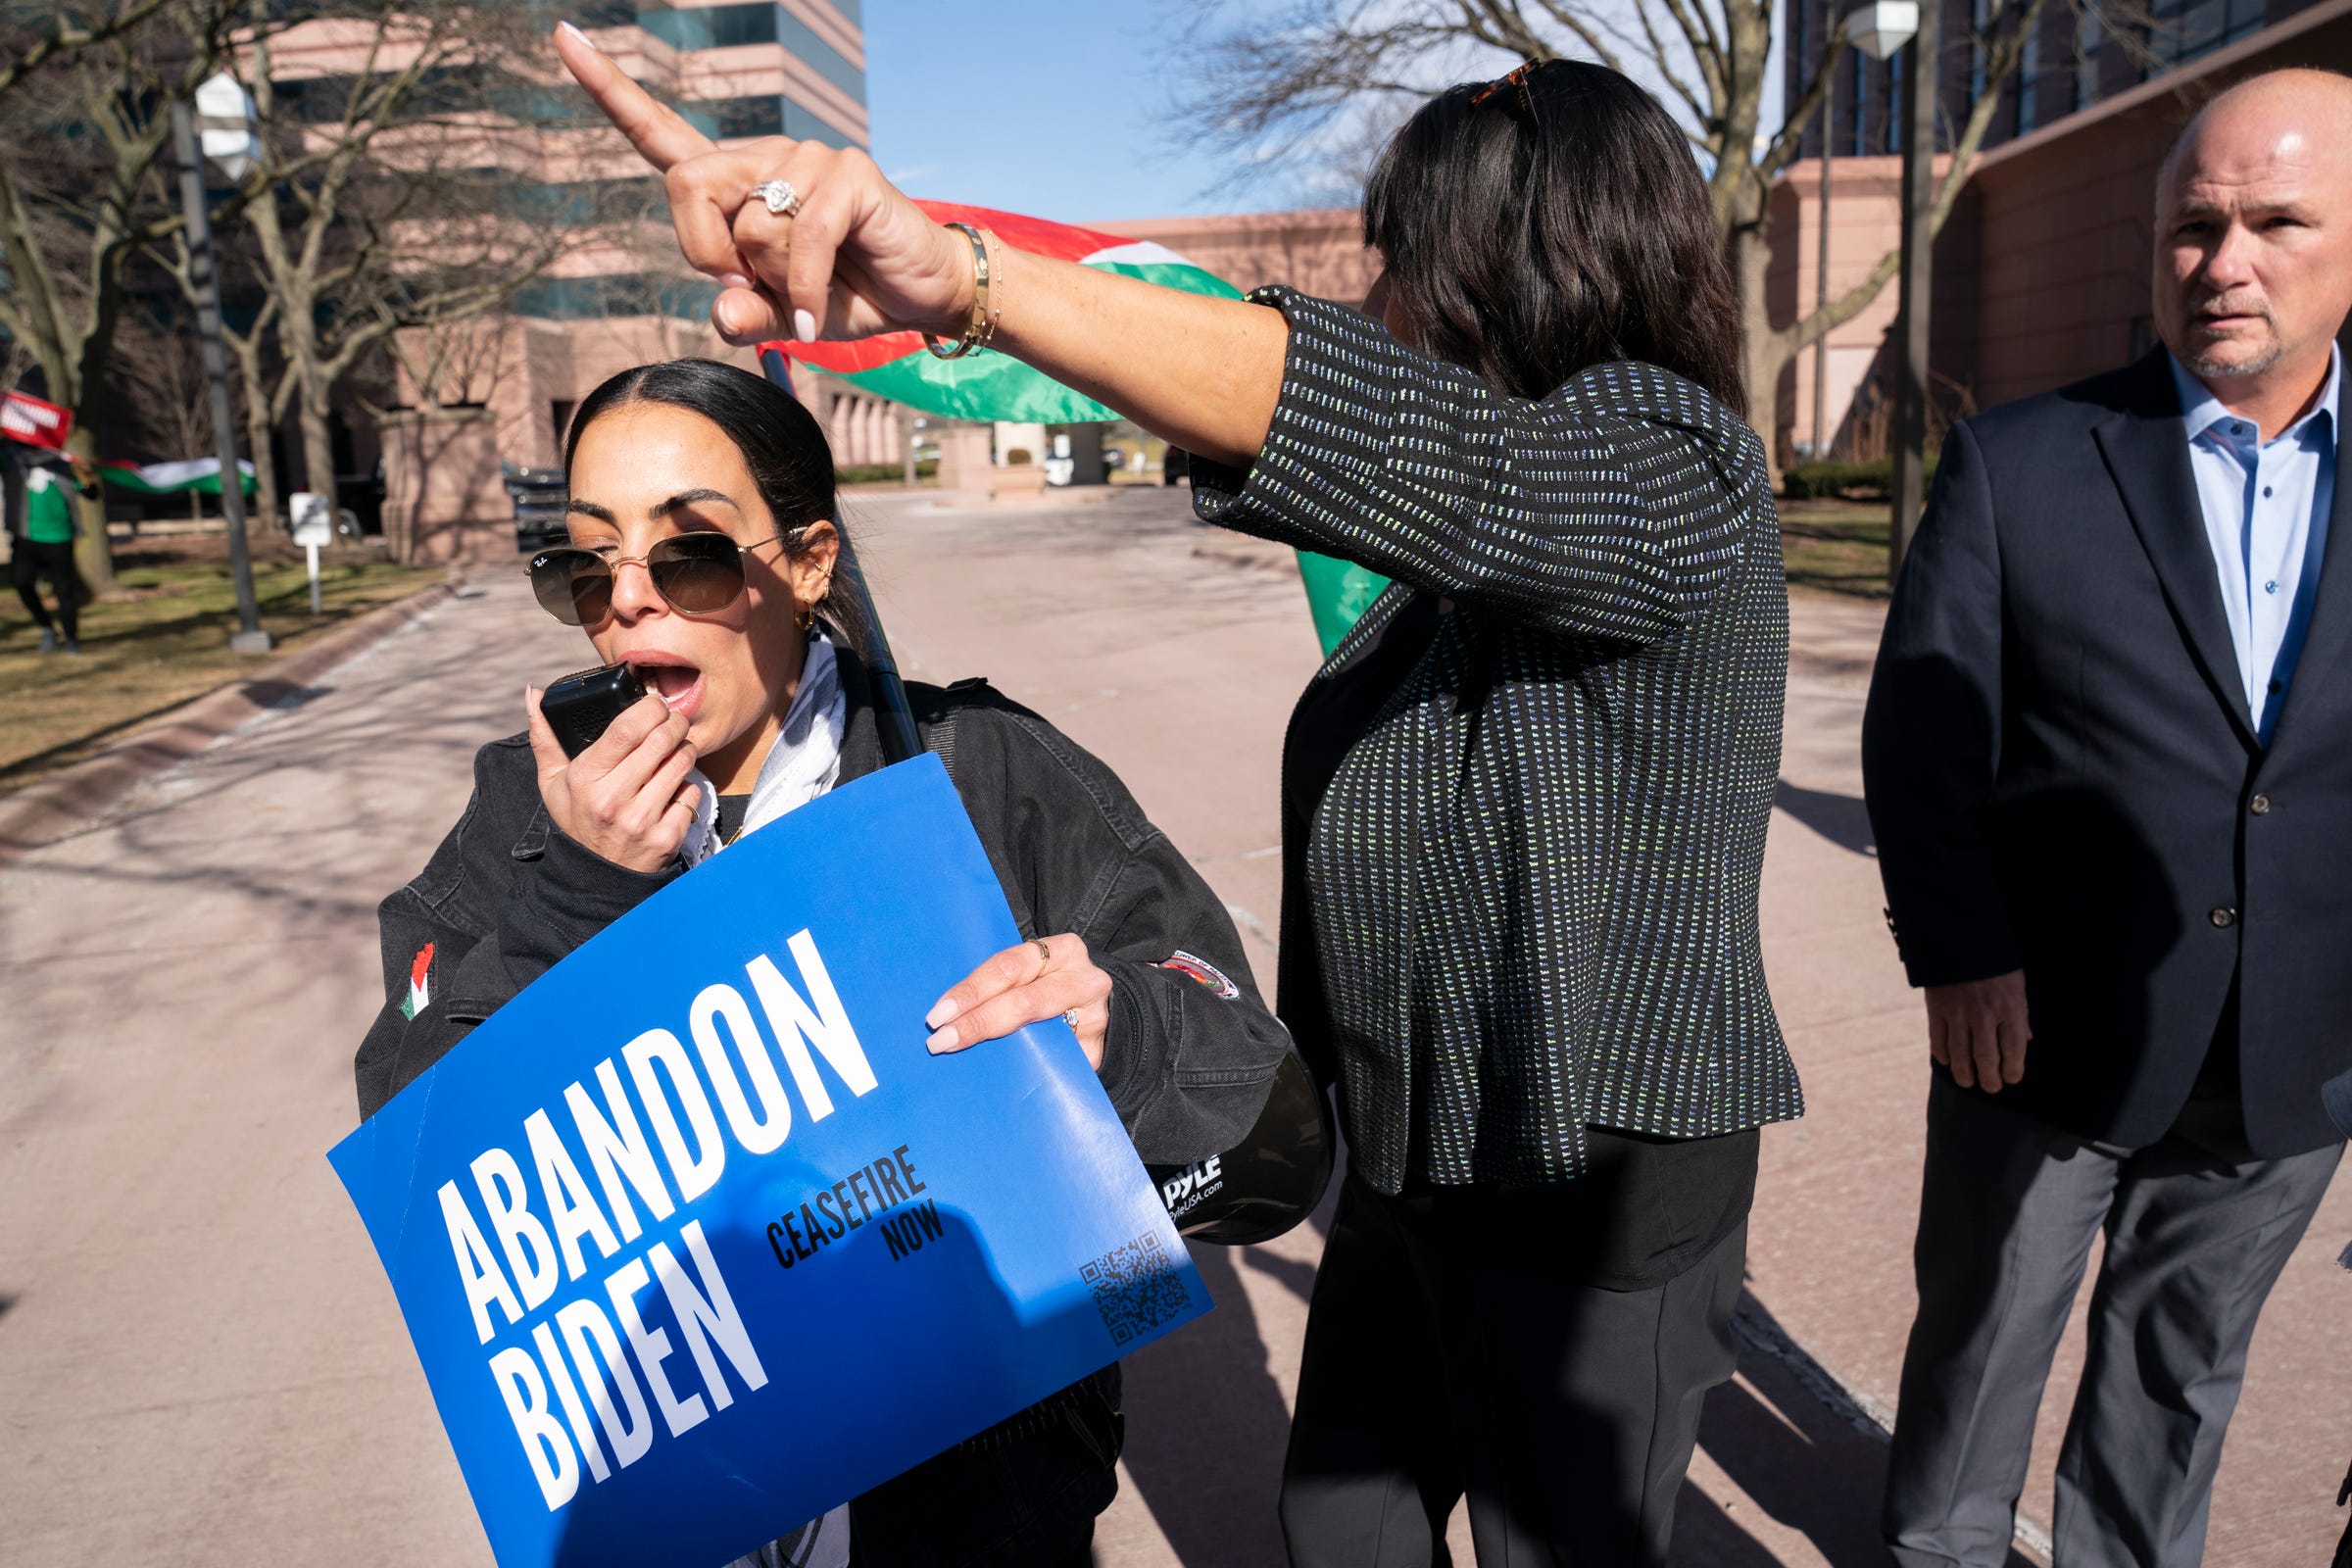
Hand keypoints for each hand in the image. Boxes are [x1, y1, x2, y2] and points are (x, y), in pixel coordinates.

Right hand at [524, 685, 698, 873]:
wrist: (594, 877)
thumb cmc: (575, 819)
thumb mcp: (551, 782)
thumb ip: (545, 737)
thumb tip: (533, 692)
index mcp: (585, 779)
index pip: (626, 729)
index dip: (649, 709)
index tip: (655, 704)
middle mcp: (613, 799)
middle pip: (661, 740)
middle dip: (675, 722)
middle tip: (674, 721)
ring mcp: (641, 820)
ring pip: (682, 762)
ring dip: (685, 749)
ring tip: (675, 750)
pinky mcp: (666, 838)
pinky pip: (692, 793)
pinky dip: (688, 785)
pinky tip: (673, 787)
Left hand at [553, 22, 971, 345]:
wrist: (920, 296)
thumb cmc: (844, 297)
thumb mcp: (781, 317)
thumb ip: (743, 316)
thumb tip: (721, 310)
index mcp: (736, 183)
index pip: (661, 133)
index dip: (610, 89)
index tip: (564, 37)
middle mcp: (765, 159)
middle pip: (688, 185)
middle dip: (707, 252)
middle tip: (750, 287)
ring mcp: (807, 159)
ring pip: (750, 224)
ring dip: (776, 276)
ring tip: (813, 286)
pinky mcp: (847, 174)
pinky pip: (801, 238)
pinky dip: (804, 290)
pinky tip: (816, 316)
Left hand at [924, 933, 1112, 1070]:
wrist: (1096, 1010)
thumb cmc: (1051, 986)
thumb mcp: (1034, 972)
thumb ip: (1004, 983)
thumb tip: (948, 1011)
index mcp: (1063, 951)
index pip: (1009, 967)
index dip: (972, 991)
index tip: (938, 1014)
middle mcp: (1084, 980)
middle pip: (1024, 1002)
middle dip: (977, 1022)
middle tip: (940, 1040)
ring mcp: (1095, 1017)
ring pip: (1040, 1035)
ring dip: (997, 1048)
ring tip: (962, 1056)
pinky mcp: (1096, 1051)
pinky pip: (1053, 1063)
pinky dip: (1022, 1070)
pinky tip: (995, 1078)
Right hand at [1925, 969, 2031, 1091]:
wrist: (1960, 938)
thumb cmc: (1995, 963)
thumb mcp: (2017, 984)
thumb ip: (2021, 1014)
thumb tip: (2026, 1040)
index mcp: (2010, 1007)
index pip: (2014, 1049)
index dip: (2014, 1070)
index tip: (2012, 1079)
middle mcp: (1985, 1013)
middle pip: (1987, 1058)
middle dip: (1990, 1079)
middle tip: (1991, 1087)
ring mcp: (1958, 1012)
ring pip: (1960, 1055)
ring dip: (1964, 1074)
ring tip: (1968, 1082)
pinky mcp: (1937, 1008)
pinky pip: (1938, 1040)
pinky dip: (1942, 1054)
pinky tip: (1948, 1061)